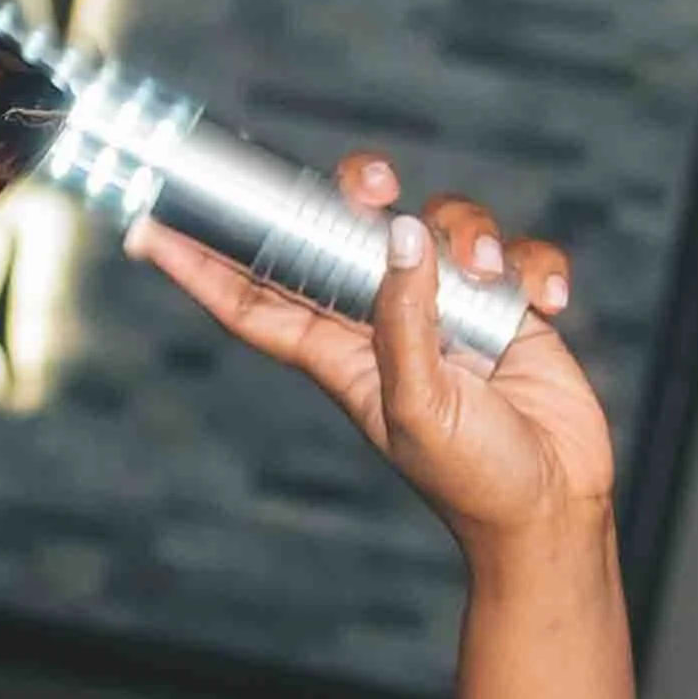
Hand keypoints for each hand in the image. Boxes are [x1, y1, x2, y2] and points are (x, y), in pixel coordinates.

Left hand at [124, 160, 612, 560]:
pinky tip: (547, 302)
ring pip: (436, 226)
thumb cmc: (472, 478)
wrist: (550, 510)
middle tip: (374, 188)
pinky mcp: (504, 309)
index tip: (147, 230)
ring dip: (467, 235)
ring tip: (490, 278)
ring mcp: (446, 311)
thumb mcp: (419, 406)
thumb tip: (400, 237)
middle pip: (344, 234)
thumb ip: (403, 321)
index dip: (202, 267)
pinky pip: (514, 256)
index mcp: (337, 354)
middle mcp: (385, 322)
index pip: (252, 302)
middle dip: (352, 194)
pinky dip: (533, 267)